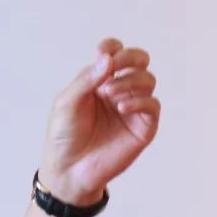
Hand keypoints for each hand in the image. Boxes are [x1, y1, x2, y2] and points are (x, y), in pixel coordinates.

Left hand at [38, 38, 160, 204]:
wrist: (68, 169)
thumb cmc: (64, 135)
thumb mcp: (67, 102)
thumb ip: (86, 79)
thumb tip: (107, 59)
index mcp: (98, 82)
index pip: (114, 54)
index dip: (112, 47)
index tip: (101, 52)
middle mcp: (118, 91)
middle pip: (139, 61)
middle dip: (130, 57)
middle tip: (114, 66)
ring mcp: (132, 108)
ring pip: (148, 80)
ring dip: (130, 80)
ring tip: (110, 94)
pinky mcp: (143, 127)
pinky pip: (153, 105)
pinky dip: (139, 100)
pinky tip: (121, 107)